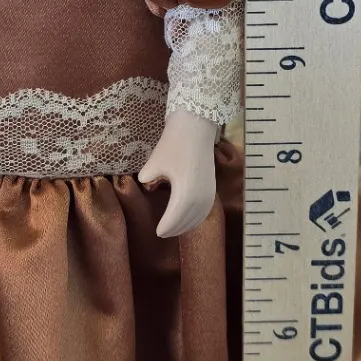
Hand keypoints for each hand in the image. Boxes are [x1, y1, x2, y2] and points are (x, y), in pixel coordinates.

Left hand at [140, 108, 219, 238]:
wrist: (196, 127)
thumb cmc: (174, 143)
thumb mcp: (155, 162)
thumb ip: (148, 178)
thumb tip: (147, 185)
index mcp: (185, 193)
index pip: (174, 218)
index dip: (165, 227)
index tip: (156, 232)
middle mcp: (200, 196)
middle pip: (187, 220)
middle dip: (175, 229)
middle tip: (163, 233)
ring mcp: (209, 192)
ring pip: (199, 216)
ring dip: (187, 225)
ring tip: (175, 229)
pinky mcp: (212, 186)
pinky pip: (205, 209)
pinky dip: (197, 217)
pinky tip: (189, 218)